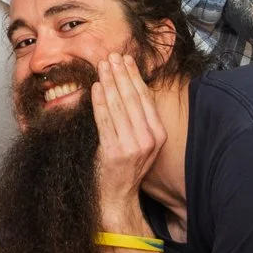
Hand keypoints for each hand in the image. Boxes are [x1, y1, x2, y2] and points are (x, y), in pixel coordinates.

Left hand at [89, 53, 166, 224]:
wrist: (118, 196)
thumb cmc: (127, 165)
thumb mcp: (142, 140)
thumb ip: (139, 117)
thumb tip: (129, 85)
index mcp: (158, 134)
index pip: (145, 98)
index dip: (135, 76)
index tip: (126, 59)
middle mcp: (147, 139)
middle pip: (132, 98)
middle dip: (121, 74)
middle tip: (112, 56)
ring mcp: (131, 145)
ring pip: (118, 105)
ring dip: (108, 82)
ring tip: (102, 66)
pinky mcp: (113, 151)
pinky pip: (104, 120)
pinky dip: (99, 101)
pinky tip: (95, 87)